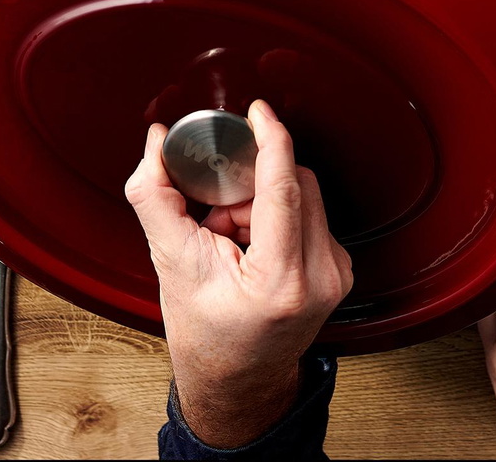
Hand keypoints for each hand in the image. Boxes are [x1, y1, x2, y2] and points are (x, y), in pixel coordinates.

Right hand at [124, 100, 353, 448]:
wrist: (237, 383)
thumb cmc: (206, 336)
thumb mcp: (171, 264)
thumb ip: (156, 196)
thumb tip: (156, 143)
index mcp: (282, 281)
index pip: (284, 188)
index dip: (271, 140)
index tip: (258, 113)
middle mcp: (321, 277)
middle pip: (295, 183)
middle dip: (249, 185)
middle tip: (216, 215)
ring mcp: (336, 273)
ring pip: (304, 194)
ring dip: (261, 201)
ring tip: (230, 238)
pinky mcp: (339, 268)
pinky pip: (310, 213)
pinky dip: (276, 217)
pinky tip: (251, 246)